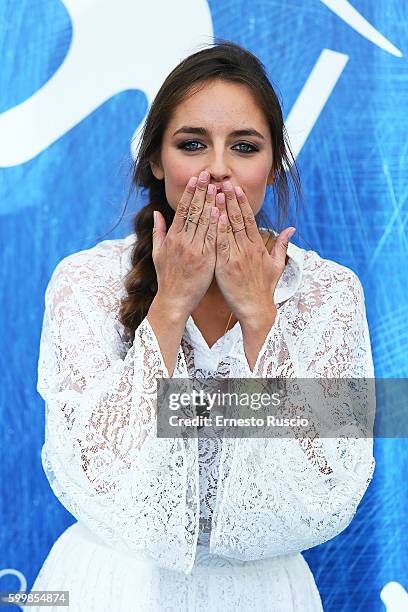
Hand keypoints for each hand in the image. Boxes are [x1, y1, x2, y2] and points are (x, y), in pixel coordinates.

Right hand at [152, 172, 218, 317]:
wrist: (174, 301)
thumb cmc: (167, 278)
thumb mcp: (158, 253)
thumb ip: (158, 231)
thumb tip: (157, 213)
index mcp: (172, 238)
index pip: (182, 210)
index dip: (189, 192)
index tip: (196, 178)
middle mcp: (182, 241)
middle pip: (193, 211)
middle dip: (201, 191)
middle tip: (209, 174)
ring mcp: (194, 250)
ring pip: (204, 222)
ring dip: (211, 202)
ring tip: (218, 186)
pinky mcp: (205, 260)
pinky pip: (212, 238)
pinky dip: (216, 224)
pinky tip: (221, 210)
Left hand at [215, 181, 295, 322]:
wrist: (256, 310)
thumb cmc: (264, 289)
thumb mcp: (277, 266)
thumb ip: (282, 245)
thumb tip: (291, 228)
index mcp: (258, 247)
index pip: (249, 219)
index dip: (242, 202)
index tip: (236, 188)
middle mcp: (248, 249)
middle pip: (238, 219)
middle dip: (231, 199)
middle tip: (223, 182)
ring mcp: (236, 257)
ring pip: (228, 228)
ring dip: (222, 209)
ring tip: (215, 193)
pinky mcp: (225, 267)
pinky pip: (220, 245)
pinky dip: (217, 230)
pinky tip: (212, 217)